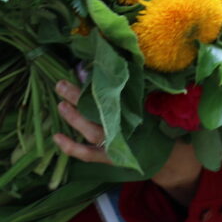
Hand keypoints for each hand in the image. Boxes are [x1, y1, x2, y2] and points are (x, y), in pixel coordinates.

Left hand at [52, 80, 202, 205]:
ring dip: (74, 118)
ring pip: (91, 131)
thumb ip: (137, 88)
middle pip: (99, 111)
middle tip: (61, 85)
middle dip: (78, 98)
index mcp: (136, 112)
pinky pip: (87, 153)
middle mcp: (125, 128)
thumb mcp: (151, 101)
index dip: (98, 86)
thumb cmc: (154, 121)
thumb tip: (118, 63)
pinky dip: (70, 147)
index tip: (82, 71)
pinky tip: (56, 137)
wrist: (165, 154)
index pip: (115, 97)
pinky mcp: (108, 157)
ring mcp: (115, 145)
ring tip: (60, 104)